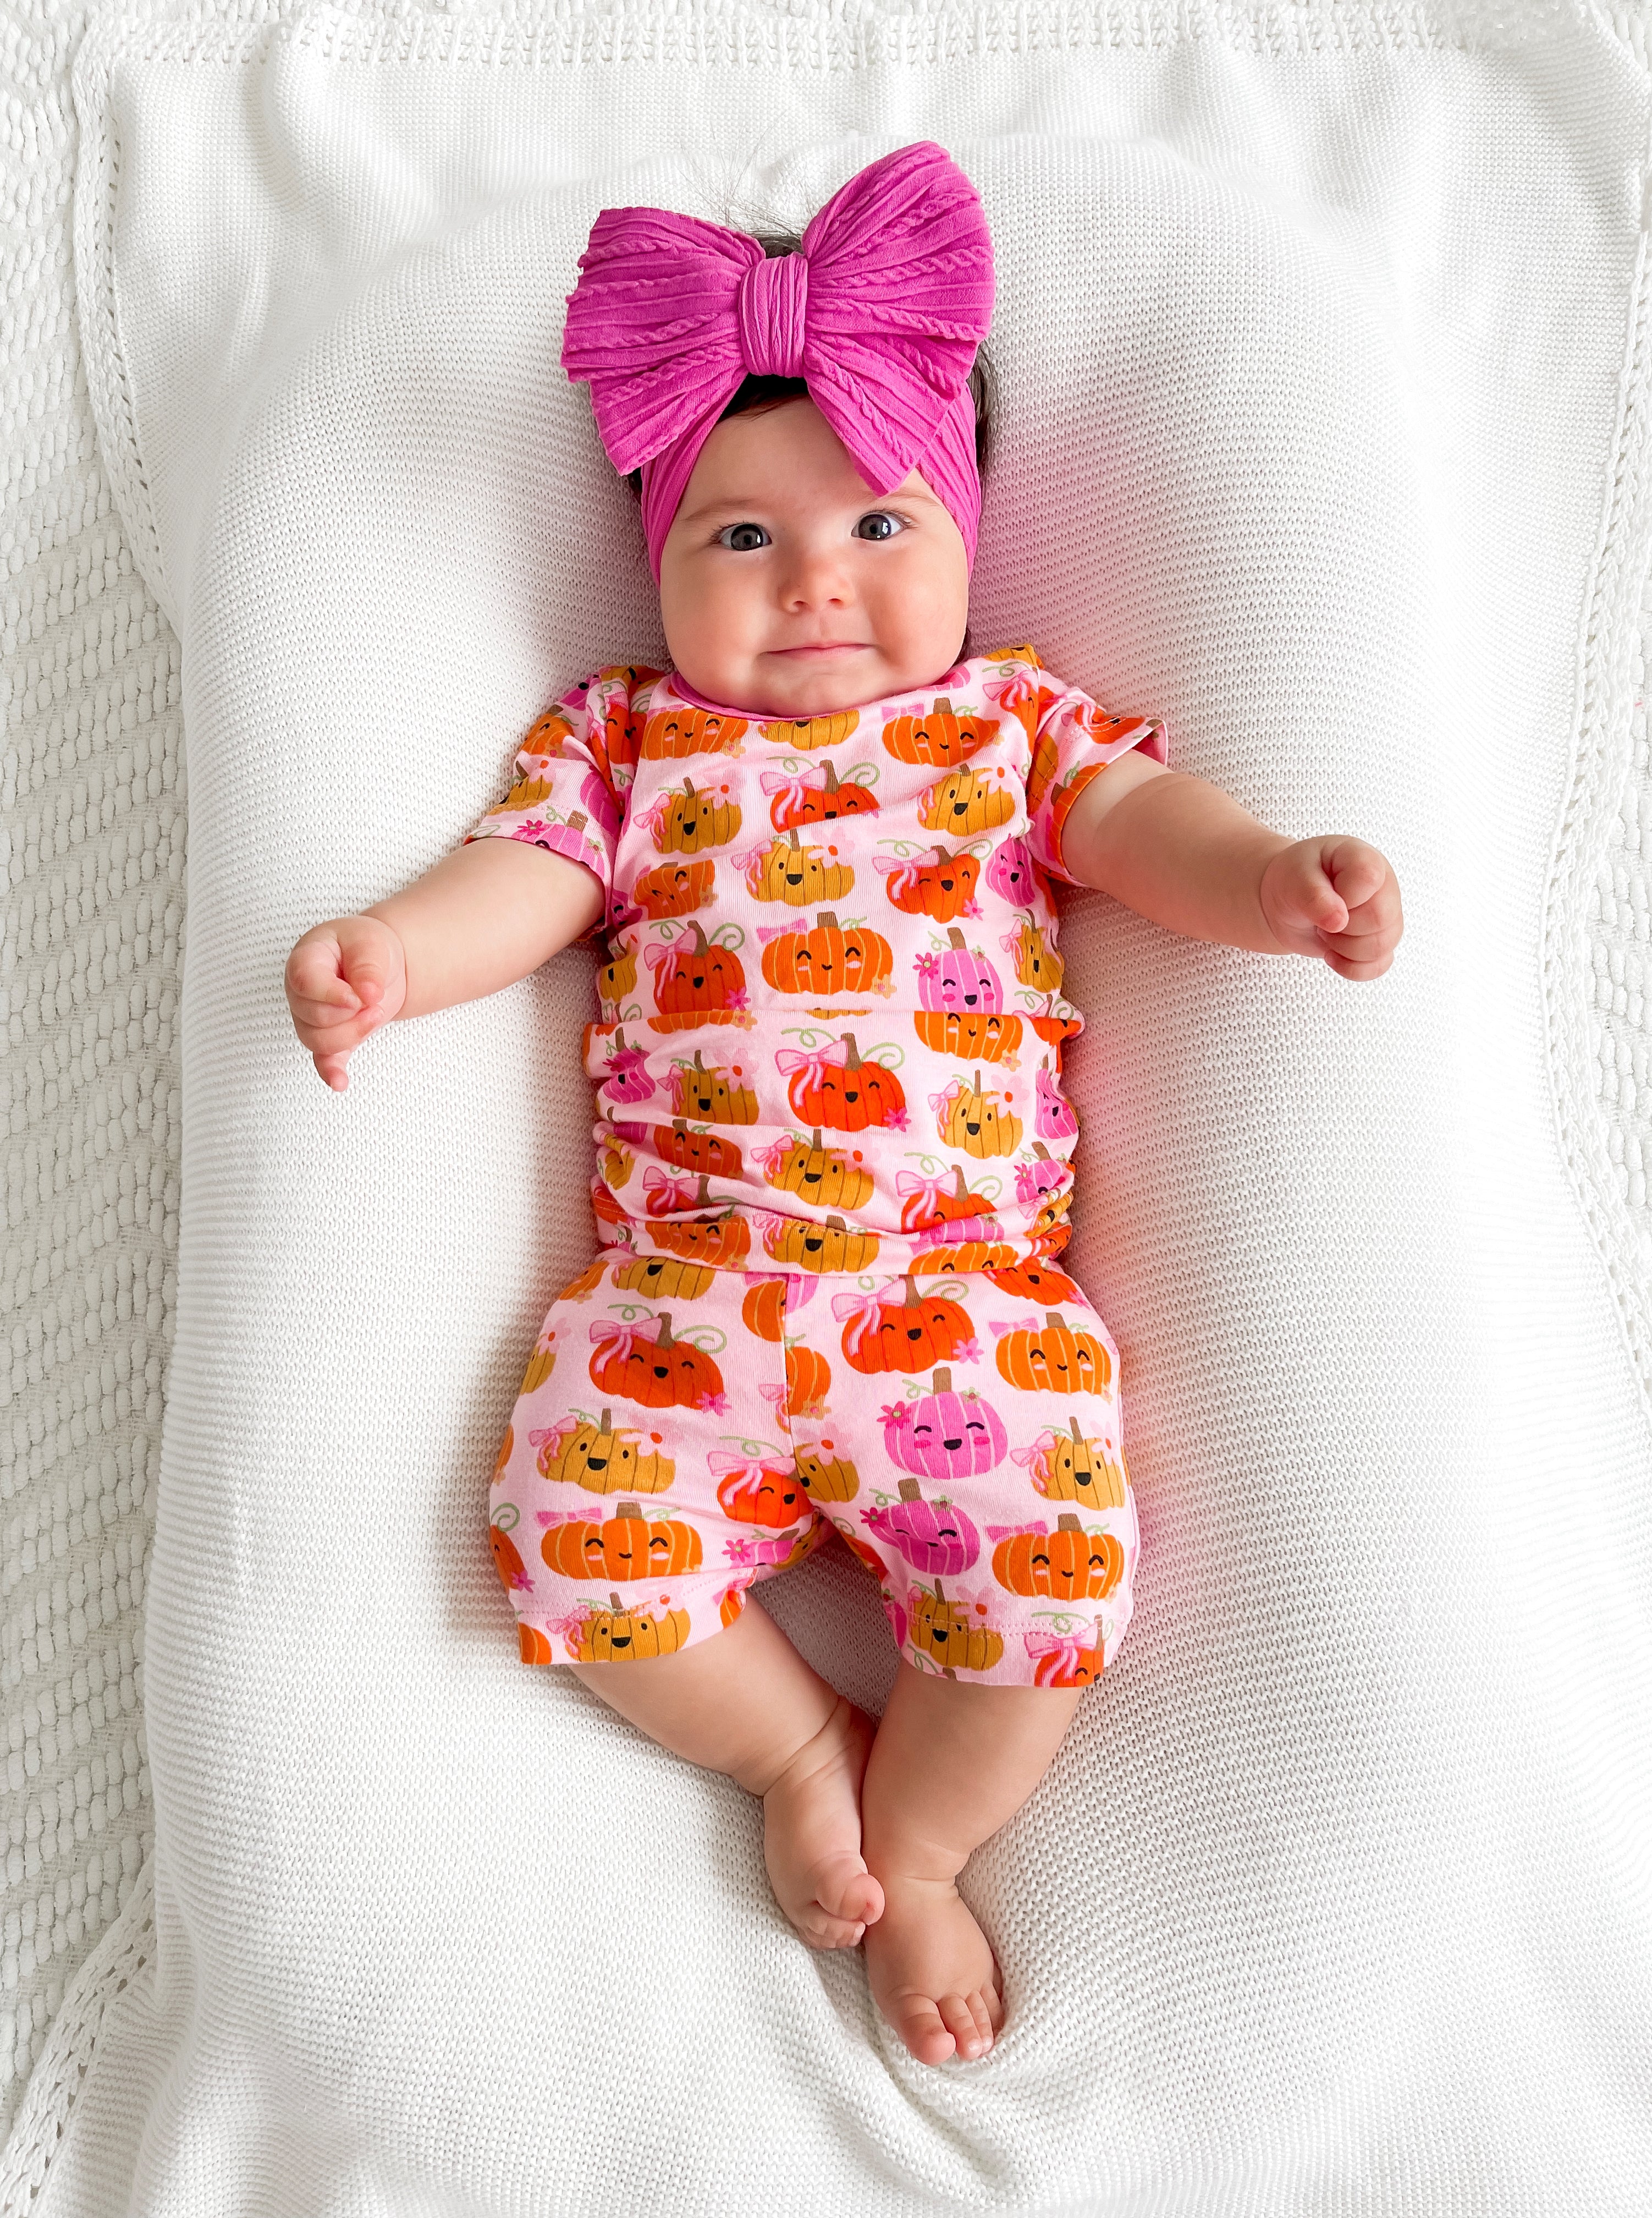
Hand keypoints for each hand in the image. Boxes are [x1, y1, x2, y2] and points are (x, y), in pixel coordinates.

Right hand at [284, 912, 408, 1089]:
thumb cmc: (368, 947)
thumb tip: (367, 995)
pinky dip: (331, 1072)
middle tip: (377, 999)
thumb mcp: (372, 944)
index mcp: (306, 959)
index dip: (333, 995)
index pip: (305, 982)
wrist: (378, 962)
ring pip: (318, 1041)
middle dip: (352, 1015)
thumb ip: (368, 967)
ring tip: (376, 1013)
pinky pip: (321, 1060)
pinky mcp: (327, 1037)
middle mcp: (299, 991)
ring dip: (354, 1033)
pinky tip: (340, 1083)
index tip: (361, 996)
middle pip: (314, 1017)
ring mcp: (308, 1017)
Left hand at [1258, 837, 1402, 979]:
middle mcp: (1383, 886)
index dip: (1343, 896)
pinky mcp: (1380, 943)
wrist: (1288, 903)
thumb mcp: (1293, 878)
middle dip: (1341, 927)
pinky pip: (1379, 965)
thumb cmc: (1294, 880)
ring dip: (1343, 948)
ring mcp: (1387, 916)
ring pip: (1381, 946)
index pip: (1368, 878)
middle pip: (1379, 918)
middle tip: (1319, 918)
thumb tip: (1338, 921)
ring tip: (1325, 931)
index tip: (1323, 895)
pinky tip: (1331, 955)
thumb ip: (1313, 895)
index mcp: (1363, 859)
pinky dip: (1350, 968)